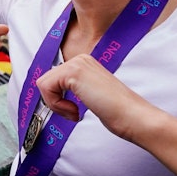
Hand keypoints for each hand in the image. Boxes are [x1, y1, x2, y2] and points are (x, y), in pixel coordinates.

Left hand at [34, 54, 165, 144]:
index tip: (75, 110)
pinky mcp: (74, 72)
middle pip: (46, 80)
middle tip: (74, 113)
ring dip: (56, 105)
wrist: (133, 116)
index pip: (53, 79)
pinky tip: (76, 111)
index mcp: (85, 63)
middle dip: (55, 102)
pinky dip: (56, 105)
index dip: (58, 100)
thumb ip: (75, 90)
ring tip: (75, 113)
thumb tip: (52, 94)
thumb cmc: (118, 112)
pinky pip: (46, 87)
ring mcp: (77, 63)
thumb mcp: (91, 96)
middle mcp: (81, 59)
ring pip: (43, 84)